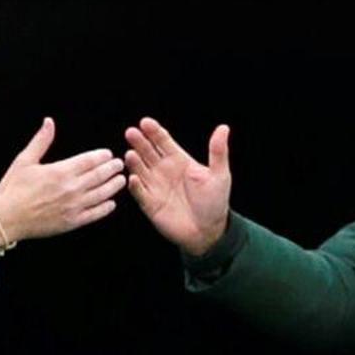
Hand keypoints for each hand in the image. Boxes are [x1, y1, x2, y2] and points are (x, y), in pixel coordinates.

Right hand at [0, 118, 125, 246]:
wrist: (5, 217)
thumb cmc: (13, 189)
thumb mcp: (25, 160)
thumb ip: (41, 140)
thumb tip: (49, 122)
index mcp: (60, 171)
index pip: (89, 160)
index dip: (102, 156)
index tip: (108, 154)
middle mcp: (71, 188)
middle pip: (99, 175)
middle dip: (112, 169)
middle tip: (120, 164)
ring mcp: (73, 206)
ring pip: (102, 194)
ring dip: (114, 186)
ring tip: (121, 180)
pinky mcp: (72, 222)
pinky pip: (95, 214)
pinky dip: (105, 208)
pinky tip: (111, 203)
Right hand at [124, 118, 231, 255]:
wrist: (209, 232)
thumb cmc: (215, 202)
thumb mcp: (219, 175)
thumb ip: (218, 151)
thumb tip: (223, 128)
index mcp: (179, 160)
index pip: (163, 141)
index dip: (154, 132)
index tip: (145, 122)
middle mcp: (164, 171)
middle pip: (148, 152)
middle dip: (139, 142)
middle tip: (131, 132)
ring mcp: (155, 186)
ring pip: (140, 170)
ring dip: (134, 162)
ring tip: (130, 154)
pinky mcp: (150, 204)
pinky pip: (139, 192)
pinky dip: (135, 186)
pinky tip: (132, 178)